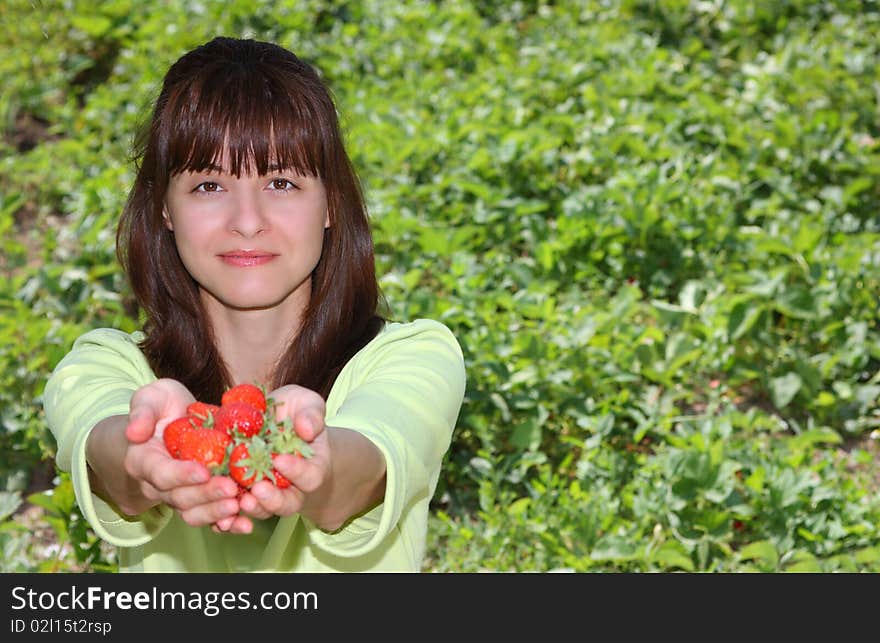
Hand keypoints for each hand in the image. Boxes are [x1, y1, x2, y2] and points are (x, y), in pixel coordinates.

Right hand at [89, 378, 240, 527]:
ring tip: (240, 506)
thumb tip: (134, 432)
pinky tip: (246, 523)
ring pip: (194, 512)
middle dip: (206, 495)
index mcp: (144, 461)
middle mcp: (159, 484)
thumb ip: (142, 412)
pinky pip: (210, 518)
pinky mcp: (199, 499)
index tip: (203, 472)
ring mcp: (179, 495)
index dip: (181, 475)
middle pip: (180, 497)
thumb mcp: (152, 397)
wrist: (172, 422)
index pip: (161, 473)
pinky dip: (227, 524)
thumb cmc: (162, 406)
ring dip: (217, 513)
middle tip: (231, 489)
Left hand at [213, 384, 329, 532]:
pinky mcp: (243, 493)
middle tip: (257, 490)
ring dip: (252, 508)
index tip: (279, 460)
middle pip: (289, 503)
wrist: (271, 422)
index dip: (297, 471)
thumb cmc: (294, 412)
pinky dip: (229, 517)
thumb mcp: (306, 404)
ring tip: (239, 501)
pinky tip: (220, 516)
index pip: (310, 476)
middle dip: (273, 500)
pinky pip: (238, 511)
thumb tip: (306, 430)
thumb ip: (311, 414)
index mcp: (312, 466)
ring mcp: (267, 493)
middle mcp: (292, 486)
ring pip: (263, 510)